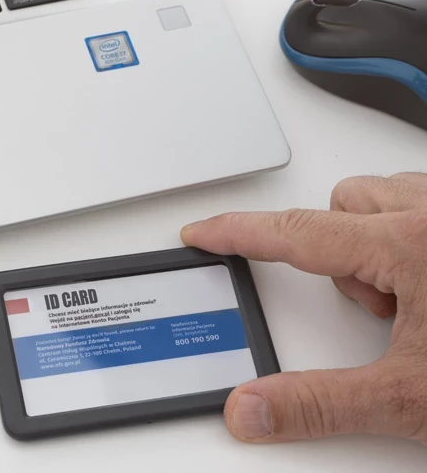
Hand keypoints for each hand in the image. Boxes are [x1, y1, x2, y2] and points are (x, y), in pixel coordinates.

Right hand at [181, 172, 426, 444]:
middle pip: (340, 205)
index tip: (203, 233)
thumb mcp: (408, 397)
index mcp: (409, 244)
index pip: (295, 230)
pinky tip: (425, 288)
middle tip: (375, 308)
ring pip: (380, 199)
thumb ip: (320, 403)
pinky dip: (404, 238)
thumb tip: (249, 408)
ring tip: (406, 299)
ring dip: (371, 243)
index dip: (237, 233)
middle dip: (336, 256)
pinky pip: (415, 205)